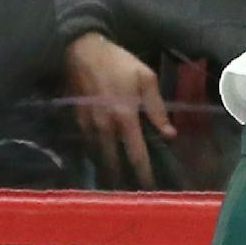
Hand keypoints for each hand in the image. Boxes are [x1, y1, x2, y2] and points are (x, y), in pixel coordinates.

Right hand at [63, 32, 173, 189]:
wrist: (82, 51)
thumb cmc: (119, 63)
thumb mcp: (146, 79)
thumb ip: (157, 108)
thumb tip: (169, 134)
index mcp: (125, 117)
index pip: (135, 153)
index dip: (143, 172)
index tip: (150, 188)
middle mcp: (104, 126)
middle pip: (111, 161)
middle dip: (121, 179)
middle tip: (132, 192)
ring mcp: (87, 124)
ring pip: (97, 155)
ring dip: (107, 169)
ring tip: (117, 184)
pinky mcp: (76, 120)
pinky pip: (87, 144)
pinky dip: (95, 154)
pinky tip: (103, 160)